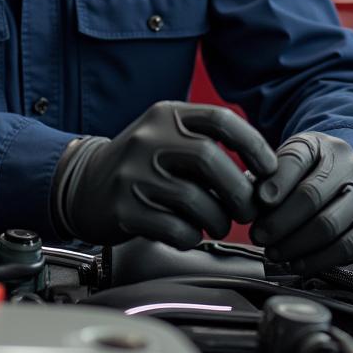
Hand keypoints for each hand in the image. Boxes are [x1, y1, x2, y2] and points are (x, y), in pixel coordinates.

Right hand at [52, 101, 277, 249]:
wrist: (84, 184)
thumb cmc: (142, 165)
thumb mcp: (169, 137)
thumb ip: (207, 146)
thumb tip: (262, 176)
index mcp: (167, 115)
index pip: (219, 119)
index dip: (252, 145)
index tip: (268, 170)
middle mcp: (149, 138)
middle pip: (210, 158)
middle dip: (238, 190)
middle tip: (247, 210)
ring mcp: (134, 172)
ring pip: (194, 198)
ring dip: (218, 219)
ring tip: (218, 224)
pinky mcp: (124, 207)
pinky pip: (175, 228)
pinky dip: (192, 237)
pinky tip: (190, 234)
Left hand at [250, 132, 352, 272]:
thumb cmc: (311, 173)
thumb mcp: (290, 163)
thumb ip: (269, 178)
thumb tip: (251, 203)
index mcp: (322, 144)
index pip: (296, 158)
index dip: (276, 182)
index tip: (259, 201)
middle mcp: (351, 164)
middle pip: (311, 195)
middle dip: (279, 221)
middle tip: (258, 236)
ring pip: (329, 224)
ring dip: (296, 244)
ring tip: (274, 252)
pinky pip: (351, 246)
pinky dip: (321, 259)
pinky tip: (299, 263)